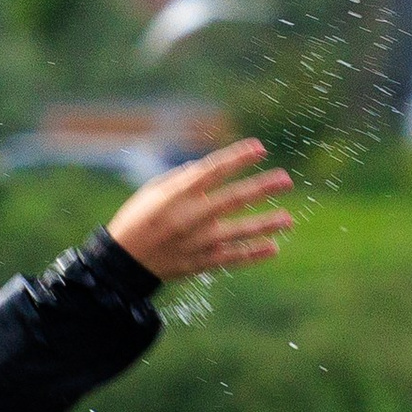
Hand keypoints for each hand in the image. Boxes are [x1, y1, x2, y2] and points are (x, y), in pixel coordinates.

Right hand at [107, 137, 293, 284]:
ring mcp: (198, 242)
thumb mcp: (152, 191)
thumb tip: (208, 168)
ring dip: (266, 224)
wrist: (123, 263)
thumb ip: (182, 179)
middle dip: (262, 188)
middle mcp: (191, 217)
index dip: (238, 157)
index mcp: (177, 194)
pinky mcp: (200, 263)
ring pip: (239, 231)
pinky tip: (273, 248)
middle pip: (234, 199)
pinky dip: (252, 253)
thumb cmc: (137, 220)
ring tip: (288, 218)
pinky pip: (231, 257)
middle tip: (286, 179)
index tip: (260, 148)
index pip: (214, 170)